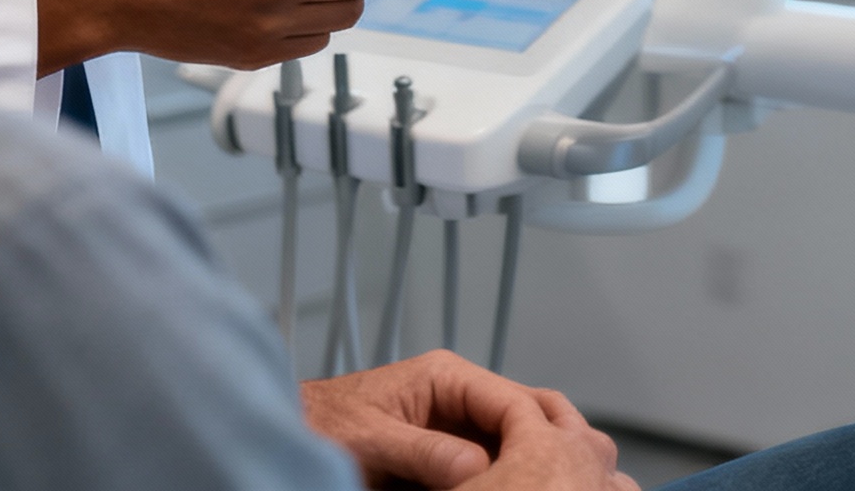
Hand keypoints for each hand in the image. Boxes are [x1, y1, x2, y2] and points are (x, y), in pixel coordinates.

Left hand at [301, 352, 632, 489]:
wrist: (291, 434)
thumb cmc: (320, 423)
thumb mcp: (373, 436)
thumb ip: (425, 449)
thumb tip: (477, 465)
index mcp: (444, 376)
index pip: (512, 398)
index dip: (536, 431)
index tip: (551, 464)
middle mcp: (456, 398)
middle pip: (521, 421)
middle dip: (541, 448)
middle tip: (563, 478)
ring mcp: (454, 430)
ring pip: (510, 448)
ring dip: (523, 468)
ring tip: (543, 485)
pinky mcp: (447, 461)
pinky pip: (488, 470)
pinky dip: (502, 480)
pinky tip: (512, 490)